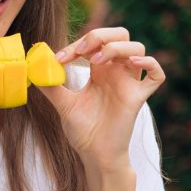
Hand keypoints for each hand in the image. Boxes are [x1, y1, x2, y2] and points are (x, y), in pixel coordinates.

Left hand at [36, 27, 164, 170]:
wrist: (94, 155)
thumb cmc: (83, 130)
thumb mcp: (63, 104)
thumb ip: (51, 86)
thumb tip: (33, 68)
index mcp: (99, 70)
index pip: (95, 42)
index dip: (78, 43)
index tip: (59, 58)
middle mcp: (116, 72)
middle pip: (120, 35)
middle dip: (101, 35)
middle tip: (82, 50)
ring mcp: (129, 83)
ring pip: (137, 48)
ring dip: (117, 47)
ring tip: (97, 60)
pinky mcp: (138, 97)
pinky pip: (157, 76)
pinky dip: (150, 64)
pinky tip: (133, 64)